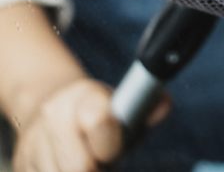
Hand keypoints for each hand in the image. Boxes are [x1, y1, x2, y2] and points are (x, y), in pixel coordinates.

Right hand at [13, 78, 169, 171]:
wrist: (51, 105)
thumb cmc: (97, 111)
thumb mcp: (121, 103)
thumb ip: (146, 108)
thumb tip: (164, 105)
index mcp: (84, 97)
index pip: (99, 122)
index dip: (111, 146)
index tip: (112, 152)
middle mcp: (54, 116)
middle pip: (78, 166)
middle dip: (97, 170)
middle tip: (103, 162)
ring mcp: (34, 141)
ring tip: (89, 162)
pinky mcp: (22, 162)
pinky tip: (68, 166)